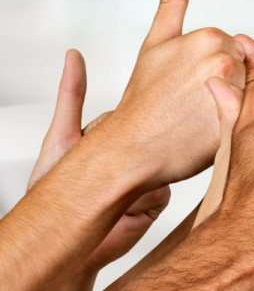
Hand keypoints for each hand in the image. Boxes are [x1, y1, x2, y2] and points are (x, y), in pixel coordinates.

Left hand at [27, 50, 169, 290]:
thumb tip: (74, 54)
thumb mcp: (61, 136)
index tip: (126, 118)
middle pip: (154, 134)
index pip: (135, 111)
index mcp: (116, 135)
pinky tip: (133, 197)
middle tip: (119, 154)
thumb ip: (72, 95)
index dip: (130, 114)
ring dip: (141, 174)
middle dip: (140, 143)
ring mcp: (150, 176)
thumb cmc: (53, 190)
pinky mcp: (158, 199)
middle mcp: (137, 154)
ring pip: (161, 161)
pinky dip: (147, 193)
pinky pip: (163, 188)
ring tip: (121, 182)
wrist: (63, 236)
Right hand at [102, 0, 250, 185]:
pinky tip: (209, 130)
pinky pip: (250, 118)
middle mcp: (226, 58)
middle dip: (225, 84)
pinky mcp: (239, 121)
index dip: (212, 70)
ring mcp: (234, 90)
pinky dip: (235, 123)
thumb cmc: (143, 96)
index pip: (234, 50)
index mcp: (211, 36)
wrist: (132, 148)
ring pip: (250, 93)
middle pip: (244, 69)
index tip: (189, 85)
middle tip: (192, 104)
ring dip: (233, 103)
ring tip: (199, 118)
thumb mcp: (156, 42)